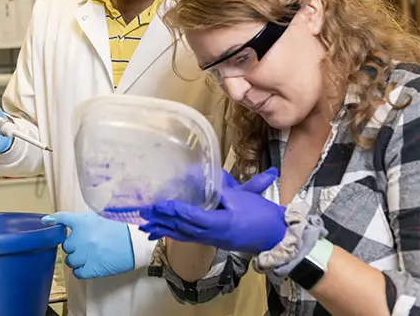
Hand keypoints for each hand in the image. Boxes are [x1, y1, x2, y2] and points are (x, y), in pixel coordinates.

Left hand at [42, 212, 134, 278]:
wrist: (136, 243)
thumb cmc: (120, 228)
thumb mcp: (101, 217)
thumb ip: (84, 220)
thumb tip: (69, 222)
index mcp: (84, 222)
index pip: (63, 219)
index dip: (53, 220)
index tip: (46, 221)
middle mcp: (81, 238)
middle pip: (66, 245)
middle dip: (74, 245)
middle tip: (85, 245)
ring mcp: (85, 255)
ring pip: (70, 260)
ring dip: (77, 259)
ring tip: (89, 256)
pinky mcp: (91, 269)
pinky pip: (77, 272)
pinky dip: (81, 270)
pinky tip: (89, 265)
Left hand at [139, 167, 285, 253]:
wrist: (275, 236)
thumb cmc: (260, 215)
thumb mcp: (241, 197)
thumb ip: (220, 189)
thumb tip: (203, 178)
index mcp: (218, 224)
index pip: (190, 216)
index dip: (174, 210)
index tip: (159, 204)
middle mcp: (210, 235)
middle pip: (181, 228)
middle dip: (162, 220)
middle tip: (144, 213)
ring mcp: (211, 240)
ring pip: (182, 235)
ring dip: (163, 229)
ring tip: (145, 227)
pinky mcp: (212, 241)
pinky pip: (189, 238)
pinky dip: (174, 234)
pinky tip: (163, 233)